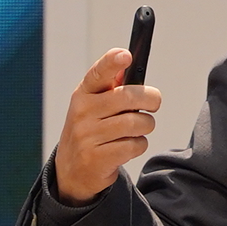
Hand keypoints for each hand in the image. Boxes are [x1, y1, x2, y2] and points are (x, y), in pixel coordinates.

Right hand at [53, 48, 162, 202]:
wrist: (72, 170)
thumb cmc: (91, 129)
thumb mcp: (94, 105)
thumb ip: (111, 86)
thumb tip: (126, 62)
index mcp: (83, 94)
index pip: (98, 73)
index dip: (111, 62)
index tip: (125, 55)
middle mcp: (82, 112)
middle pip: (129, 97)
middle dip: (150, 100)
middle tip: (153, 104)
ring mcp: (87, 136)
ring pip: (136, 123)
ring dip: (146, 126)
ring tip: (138, 129)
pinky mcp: (97, 158)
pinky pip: (135, 145)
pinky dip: (139, 145)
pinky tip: (128, 146)